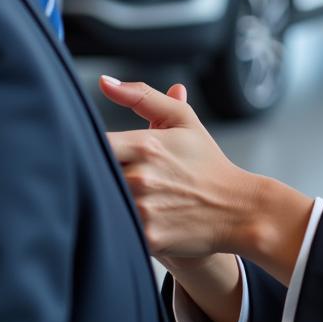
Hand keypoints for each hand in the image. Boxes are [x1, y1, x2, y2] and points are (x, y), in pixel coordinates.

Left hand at [101, 77, 259, 260]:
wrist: (236, 209)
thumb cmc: (206, 163)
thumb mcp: (181, 120)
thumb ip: (141, 96)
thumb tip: (104, 82)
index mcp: (145, 145)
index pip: (93, 144)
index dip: (86, 147)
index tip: (97, 150)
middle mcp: (141, 178)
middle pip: (93, 174)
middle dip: (98, 173)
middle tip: (114, 174)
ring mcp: (143, 210)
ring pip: (103, 201)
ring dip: (107, 199)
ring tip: (129, 195)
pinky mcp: (147, 238)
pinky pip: (117, 229)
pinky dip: (120, 224)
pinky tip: (137, 216)